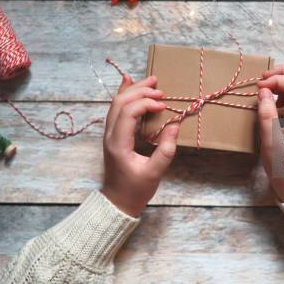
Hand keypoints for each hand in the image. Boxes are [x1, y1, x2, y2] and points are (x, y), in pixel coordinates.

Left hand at [101, 74, 178, 216]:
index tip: (164, 106)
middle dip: (140, 91)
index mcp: (118, 143)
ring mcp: (109, 134)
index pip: (128, 113)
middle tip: (160, 88)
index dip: (146, 104)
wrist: (117, 202)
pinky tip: (129, 82)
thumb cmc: (136, 190)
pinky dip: (124, 95)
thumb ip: (165, 150)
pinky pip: (116, 110)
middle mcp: (110, 135)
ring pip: (116, 103)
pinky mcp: (113, 134)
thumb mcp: (155, 173)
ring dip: (133, 90)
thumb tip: (174, 126)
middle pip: (120, 103)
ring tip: (151, 81)